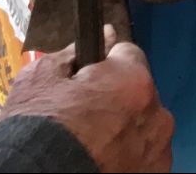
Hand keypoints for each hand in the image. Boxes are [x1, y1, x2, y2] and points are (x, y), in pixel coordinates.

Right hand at [0, 32, 173, 171]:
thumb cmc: (38, 129)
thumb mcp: (41, 78)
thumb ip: (77, 53)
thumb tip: (106, 35)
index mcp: (133, 80)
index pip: (128, 55)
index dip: (105, 66)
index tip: (89, 81)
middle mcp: (155, 112)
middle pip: (138, 93)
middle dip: (116, 100)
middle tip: (86, 118)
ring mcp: (158, 147)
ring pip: (143, 126)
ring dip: (125, 130)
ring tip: (93, 144)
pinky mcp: (155, 173)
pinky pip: (145, 156)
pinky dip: (129, 158)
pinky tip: (103, 161)